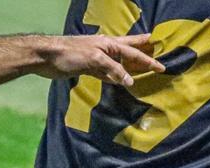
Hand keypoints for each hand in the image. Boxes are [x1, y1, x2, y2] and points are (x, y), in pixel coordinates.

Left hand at [35, 34, 164, 86]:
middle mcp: (106, 49)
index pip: (134, 53)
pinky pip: (109, 74)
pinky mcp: (90, 69)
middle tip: (157, 49)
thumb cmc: (70, 54)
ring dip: (131, 66)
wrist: (47, 58)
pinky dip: (117, 77)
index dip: (148, 60)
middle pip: (129, 50)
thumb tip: (130, 82)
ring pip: (120, 63)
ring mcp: (98, 59)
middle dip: (143, 51)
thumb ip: (113, 69)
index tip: (162, 66)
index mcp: (109, 44)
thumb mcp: (95, 60)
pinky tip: (121, 82)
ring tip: (144, 68)